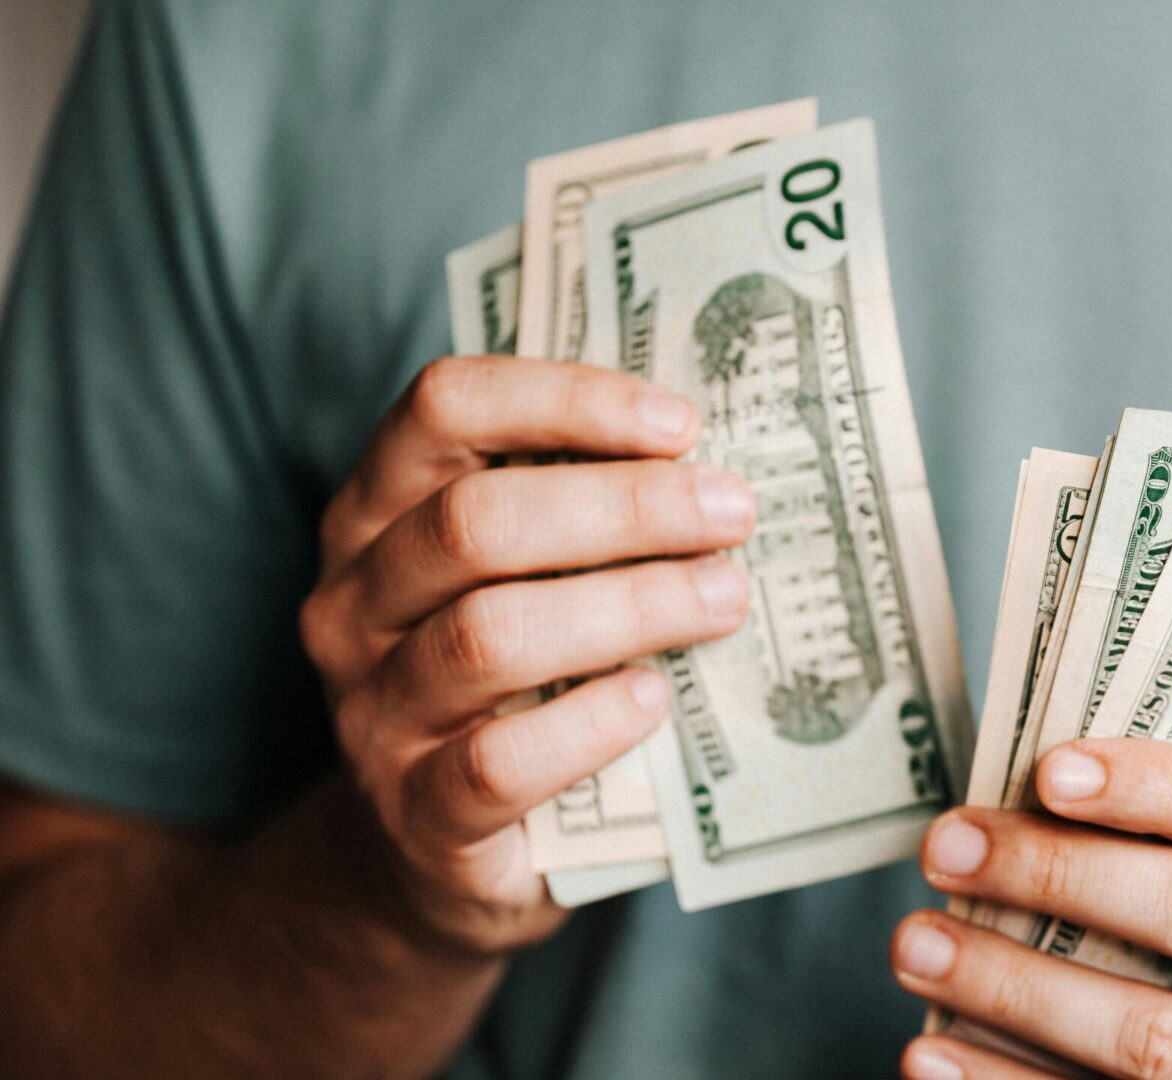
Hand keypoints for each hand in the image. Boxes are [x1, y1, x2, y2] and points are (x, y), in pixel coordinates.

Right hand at [298, 355, 753, 954]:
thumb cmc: (512, 687)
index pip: (443, 408)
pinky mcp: (416, 816)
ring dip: (626, 607)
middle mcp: (354, 603)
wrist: (435, 856)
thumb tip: (718, 468)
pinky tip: (653, 700)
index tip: (681, 425)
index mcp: (378, 513)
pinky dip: (588, 725)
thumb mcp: (527, 583)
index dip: (566, 399)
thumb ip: (584, 517)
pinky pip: (497, 762)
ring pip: (487, 637)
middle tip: (732, 514)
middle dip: (624, 507)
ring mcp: (374, 713)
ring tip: (724, 599)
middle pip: (474, 522)